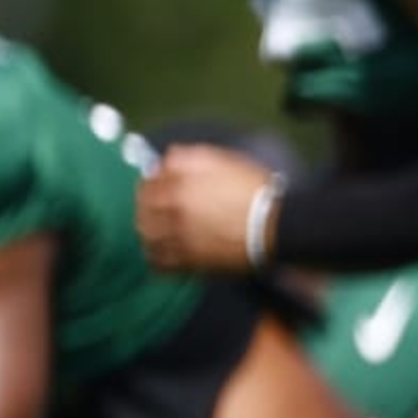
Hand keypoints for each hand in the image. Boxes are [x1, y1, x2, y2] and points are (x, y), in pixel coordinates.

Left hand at [134, 144, 275, 276]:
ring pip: (146, 233)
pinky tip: (162, 253)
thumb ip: (191, 157)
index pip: (151, 178)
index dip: (153, 180)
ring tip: (156, 231)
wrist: (275, 225)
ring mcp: (176, 234)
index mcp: (179, 180)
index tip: (158, 183)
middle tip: (154, 208)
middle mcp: (172, 206)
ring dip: (148, 230)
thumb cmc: (255, 191)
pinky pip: (158, 261)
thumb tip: (168, 158)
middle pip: (142, 206)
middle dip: (146, 205)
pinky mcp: (186, 259)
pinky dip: (156, 257)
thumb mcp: (226, 161)